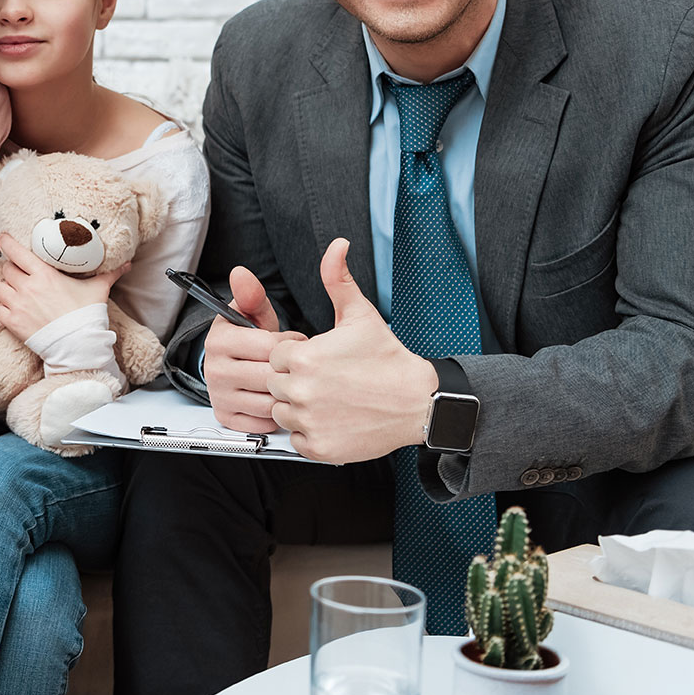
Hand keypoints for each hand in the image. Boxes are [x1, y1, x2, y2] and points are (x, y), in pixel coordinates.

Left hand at [0, 232, 127, 341]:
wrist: (78, 345)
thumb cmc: (87, 315)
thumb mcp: (98, 289)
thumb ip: (110, 274)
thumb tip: (127, 264)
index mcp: (44, 274)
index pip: (16, 251)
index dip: (7, 242)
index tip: (4, 238)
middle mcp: (27, 287)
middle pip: (7, 269)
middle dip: (12, 269)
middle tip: (20, 273)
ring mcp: (18, 305)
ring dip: (6, 288)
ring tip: (15, 291)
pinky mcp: (13, 323)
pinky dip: (3, 308)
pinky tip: (14, 309)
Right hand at [201, 265, 307, 432]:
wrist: (231, 363)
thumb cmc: (247, 338)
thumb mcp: (250, 313)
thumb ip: (252, 295)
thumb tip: (241, 272)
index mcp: (219, 341)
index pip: (268, 347)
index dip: (291, 344)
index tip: (295, 342)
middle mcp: (214, 370)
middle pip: (269, 377)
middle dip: (291, 370)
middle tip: (298, 363)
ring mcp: (219, 396)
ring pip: (268, 402)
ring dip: (286, 394)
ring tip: (291, 380)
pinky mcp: (226, 417)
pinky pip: (262, 422)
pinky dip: (277, 414)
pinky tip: (279, 399)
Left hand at [266, 238, 438, 464]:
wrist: (418, 402)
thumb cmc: (387, 359)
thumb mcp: (360, 314)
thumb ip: (338, 279)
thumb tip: (336, 246)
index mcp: (302, 357)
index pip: (276, 355)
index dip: (296, 355)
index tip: (320, 359)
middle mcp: (300, 391)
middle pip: (275, 383)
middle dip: (295, 380)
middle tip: (327, 379)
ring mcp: (309, 422)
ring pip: (282, 412)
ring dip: (299, 406)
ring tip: (329, 398)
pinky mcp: (318, 448)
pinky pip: (296, 438)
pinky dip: (309, 432)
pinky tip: (332, 418)